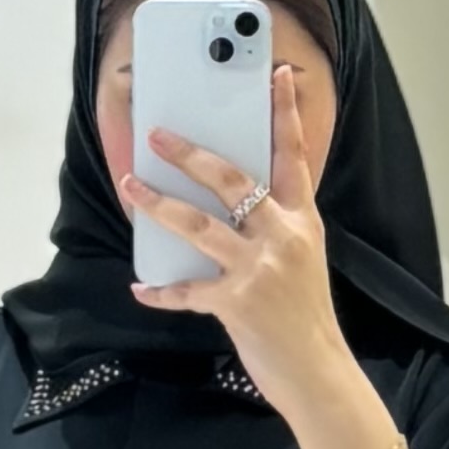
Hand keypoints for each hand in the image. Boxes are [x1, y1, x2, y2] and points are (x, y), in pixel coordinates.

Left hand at [122, 63, 350, 417]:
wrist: (318, 372)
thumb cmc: (306, 317)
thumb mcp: (302, 261)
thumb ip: (274, 229)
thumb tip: (230, 206)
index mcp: (303, 222)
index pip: (293, 157)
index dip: (284, 115)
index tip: (276, 75)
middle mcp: (283, 238)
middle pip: (233, 180)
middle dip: (190, 154)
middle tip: (158, 136)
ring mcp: (259, 270)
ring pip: (199, 225)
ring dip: (158, 204)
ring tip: (131, 186)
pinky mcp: (237, 304)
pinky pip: (187, 290)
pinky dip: (161, 291)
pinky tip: (141, 288)